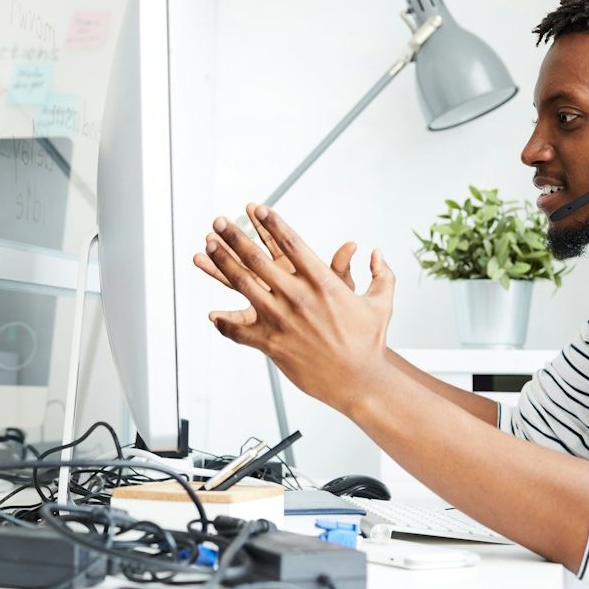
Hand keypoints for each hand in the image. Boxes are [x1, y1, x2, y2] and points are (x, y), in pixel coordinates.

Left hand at [192, 206, 394, 415]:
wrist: (360, 380)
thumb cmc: (370, 341)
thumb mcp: (380, 302)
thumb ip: (381, 274)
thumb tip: (377, 253)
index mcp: (322, 281)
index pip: (291, 243)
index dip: (271, 223)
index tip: (257, 208)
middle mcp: (298, 296)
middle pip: (258, 259)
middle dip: (235, 237)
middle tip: (220, 222)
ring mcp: (282, 320)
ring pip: (243, 285)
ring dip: (222, 264)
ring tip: (208, 247)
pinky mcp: (272, 344)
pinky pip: (241, 331)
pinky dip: (225, 324)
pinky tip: (213, 316)